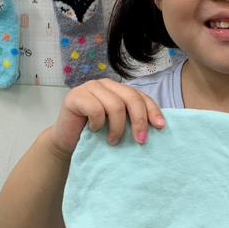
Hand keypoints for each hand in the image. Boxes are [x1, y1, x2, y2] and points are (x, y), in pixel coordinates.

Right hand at [48, 78, 166, 157]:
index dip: (152, 110)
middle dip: (139, 120)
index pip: (141, 96)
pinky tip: (93, 130)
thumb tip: (158, 126)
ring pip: (115, 105)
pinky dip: (98, 123)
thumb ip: (133, 121)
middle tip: (140, 140)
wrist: (68, 143)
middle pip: (131, 98)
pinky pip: (95, 109)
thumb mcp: (118, 127)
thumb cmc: (95, 136)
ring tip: (113, 141)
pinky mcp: (76, 96)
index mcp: (119, 90)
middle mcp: (106, 85)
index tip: (160, 127)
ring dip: (117, 127)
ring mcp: (90, 87)